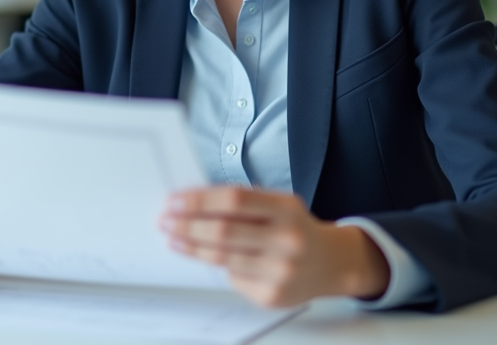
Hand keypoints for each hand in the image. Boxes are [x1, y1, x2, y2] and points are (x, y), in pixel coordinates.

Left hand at [159, 186, 390, 306]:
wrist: (332, 264)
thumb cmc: (296, 228)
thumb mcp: (280, 204)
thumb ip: (243, 203)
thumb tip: (193, 202)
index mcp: (287, 209)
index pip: (234, 201)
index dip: (199, 201)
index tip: (174, 201)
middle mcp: (287, 241)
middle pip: (223, 232)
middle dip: (187, 226)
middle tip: (165, 221)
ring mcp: (280, 271)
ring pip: (222, 258)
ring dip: (191, 247)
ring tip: (173, 238)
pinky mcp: (272, 295)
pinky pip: (232, 278)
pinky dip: (216, 265)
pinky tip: (206, 256)